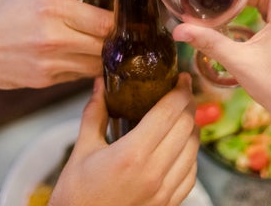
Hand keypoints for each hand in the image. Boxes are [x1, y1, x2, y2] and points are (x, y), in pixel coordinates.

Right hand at [0, 0, 112, 88]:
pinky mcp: (45, 81)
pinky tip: (79, 54)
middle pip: (106, 46)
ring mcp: (50, 64)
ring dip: (103, 55)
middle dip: (116, 39)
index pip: (106, 22)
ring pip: (96, 65)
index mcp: (53, 10)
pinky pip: (78, 76)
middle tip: (119, 30)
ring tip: (100, 42)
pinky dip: (84, 66)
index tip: (125, 15)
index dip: (121, 20)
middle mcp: (54, 39)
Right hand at [49, 74, 198, 205]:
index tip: (181, 78)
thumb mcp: (82, 151)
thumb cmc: (76, 196)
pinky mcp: (168, 204)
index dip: (180, 90)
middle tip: (182, 91)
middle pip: (186, 127)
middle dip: (188, 104)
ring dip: (191, 128)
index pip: (169, 112)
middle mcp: (154, 172)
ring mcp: (164, 191)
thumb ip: (94, 114)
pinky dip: (190, 154)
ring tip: (182, 116)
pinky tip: (180, 147)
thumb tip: (100, 84)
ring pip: (193, 149)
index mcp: (132, 154)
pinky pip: (191, 173)